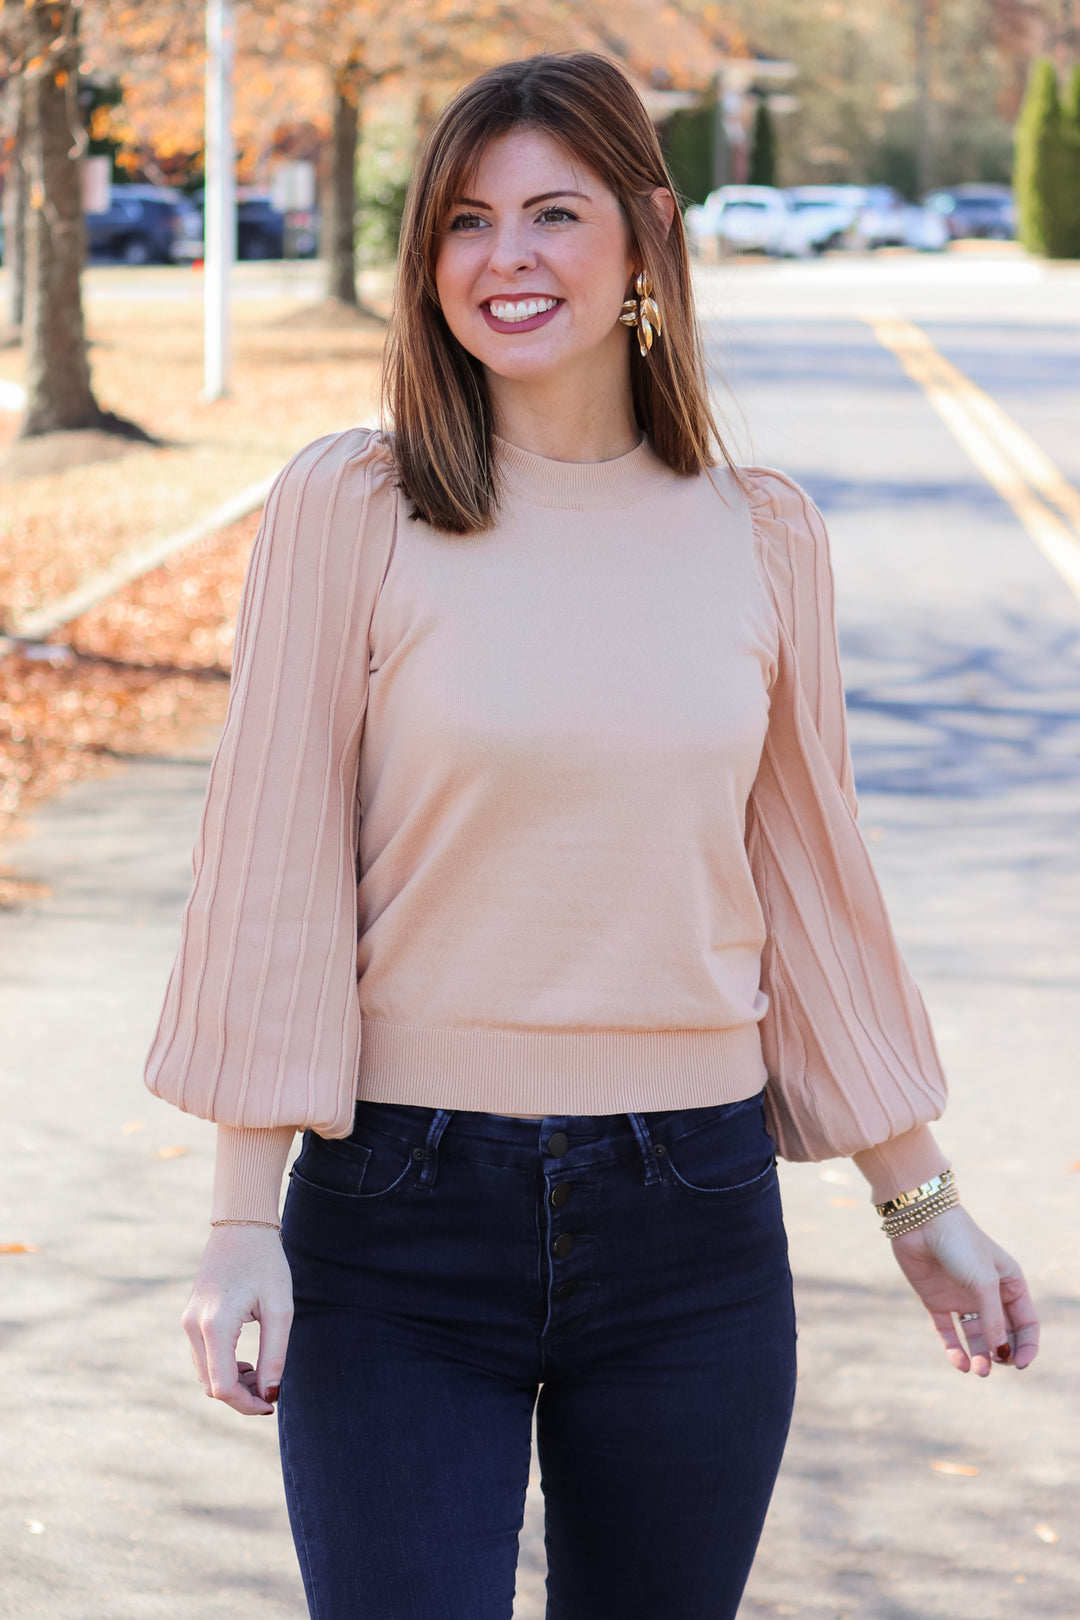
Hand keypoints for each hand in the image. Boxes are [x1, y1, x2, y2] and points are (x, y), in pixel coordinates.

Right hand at [181, 1225, 293, 1414]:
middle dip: (240, 1396)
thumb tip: (270, 1394)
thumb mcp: (280, 1309)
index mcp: (215, 1326)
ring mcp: (187, 1321)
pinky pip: (201, 1358)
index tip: (271, 1404)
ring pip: (204, 1374)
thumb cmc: (266, 1263)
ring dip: (231, 1383)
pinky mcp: (189, 1317)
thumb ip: (274, 1355)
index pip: (223, 1387)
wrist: (242, 1224)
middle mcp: (193, 1327)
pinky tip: (245, 1361)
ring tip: (260, 1373)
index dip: (247, 1404)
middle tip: (270, 1390)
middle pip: (211, 1385)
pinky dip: (221, 1368)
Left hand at [889, 1204, 1038, 1376]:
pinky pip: (948, 1332)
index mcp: (1009, 1283)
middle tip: (996, 1365)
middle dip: (1002, 1353)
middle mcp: (987, 1293)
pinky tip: (960, 1364)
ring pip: (975, 1336)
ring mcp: (961, 1298)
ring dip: (979, 1356)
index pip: (1025, 1323)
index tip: (1021, 1364)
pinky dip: (955, 1350)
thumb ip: (993, 1319)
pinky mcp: (936, 1301)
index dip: (1026, 1346)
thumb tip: (1000, 1353)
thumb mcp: (984, 1282)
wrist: (920, 1222)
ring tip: (979, 1371)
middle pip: (1002, 1333)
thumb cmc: (960, 1245)